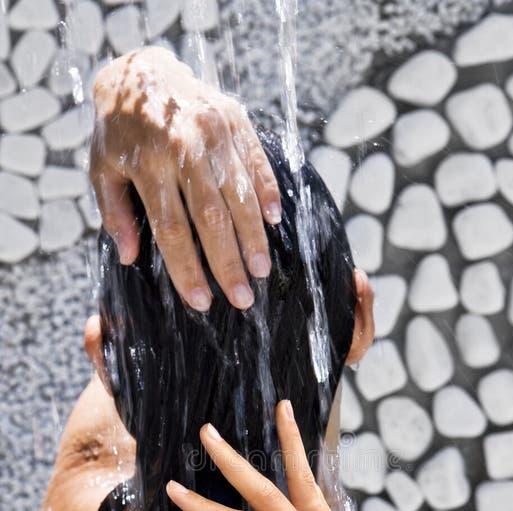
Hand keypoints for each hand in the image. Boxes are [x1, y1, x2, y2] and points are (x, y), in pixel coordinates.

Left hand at [90, 47, 280, 311]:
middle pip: (211, 217)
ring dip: (253, 237)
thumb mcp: (102, 169)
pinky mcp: (234, 119)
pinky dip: (267, 192)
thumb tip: (130, 258)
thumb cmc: (119, 132)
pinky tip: (274, 221)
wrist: (139, 71)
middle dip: (228, 263)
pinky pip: (256, 161)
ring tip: (261, 270)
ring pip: (239, 193)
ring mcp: (212, 129)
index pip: (172, 229)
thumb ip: (115, 213)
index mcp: (147, 163)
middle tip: (243, 298)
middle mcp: (183, 145)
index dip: (188, 269)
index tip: (201, 302)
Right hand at [166, 400, 473, 510]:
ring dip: (285, 444)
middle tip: (206, 430)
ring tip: (282, 406)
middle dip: (231, 463)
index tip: (174, 488)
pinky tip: (301, 457)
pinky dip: (307, 468)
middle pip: (262, 492)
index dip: (206, 510)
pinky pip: (317, 492)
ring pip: (296, 480)